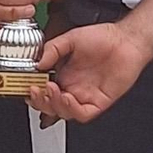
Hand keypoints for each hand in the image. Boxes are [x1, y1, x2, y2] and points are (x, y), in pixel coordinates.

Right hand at [26, 22, 150, 122]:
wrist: (126, 40)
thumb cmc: (103, 38)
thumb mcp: (71, 38)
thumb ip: (52, 49)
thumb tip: (37, 63)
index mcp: (64, 75)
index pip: (44, 91)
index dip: (34, 93)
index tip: (26, 86)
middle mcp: (73, 88)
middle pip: (50, 106)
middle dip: (39, 102)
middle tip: (35, 90)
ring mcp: (86, 96)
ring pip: (64, 113)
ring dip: (54, 104)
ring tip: (51, 90)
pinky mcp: (99, 102)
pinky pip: (83, 114)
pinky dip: (72, 109)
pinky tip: (67, 97)